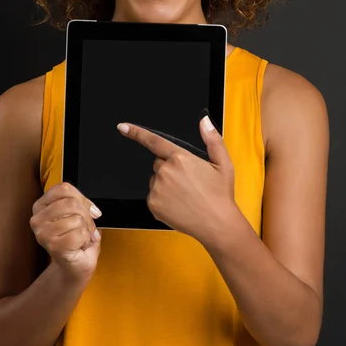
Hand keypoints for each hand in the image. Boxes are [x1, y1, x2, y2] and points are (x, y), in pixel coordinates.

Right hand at [30, 182, 101, 283]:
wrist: (76, 265)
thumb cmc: (76, 238)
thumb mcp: (77, 214)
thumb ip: (81, 204)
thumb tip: (93, 209)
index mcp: (41, 205)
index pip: (64, 188)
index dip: (82, 197)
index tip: (89, 209)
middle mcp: (37, 218)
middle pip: (71, 202)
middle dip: (87, 216)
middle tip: (87, 227)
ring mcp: (43, 233)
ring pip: (77, 219)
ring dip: (86, 230)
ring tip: (80, 238)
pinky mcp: (52, 246)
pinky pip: (79, 234)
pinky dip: (85, 240)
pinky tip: (79, 246)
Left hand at [117, 115, 235, 243]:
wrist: (217, 224)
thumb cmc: (220, 194)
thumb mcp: (223, 163)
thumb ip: (212, 139)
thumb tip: (204, 121)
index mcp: (180, 158)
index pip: (154, 141)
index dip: (136, 133)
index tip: (122, 127)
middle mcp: (165, 171)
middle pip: (159, 163)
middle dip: (170, 168)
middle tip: (188, 181)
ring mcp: (157, 189)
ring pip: (155, 180)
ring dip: (166, 184)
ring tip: (186, 195)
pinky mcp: (153, 204)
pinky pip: (154, 195)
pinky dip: (163, 198)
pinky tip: (179, 204)